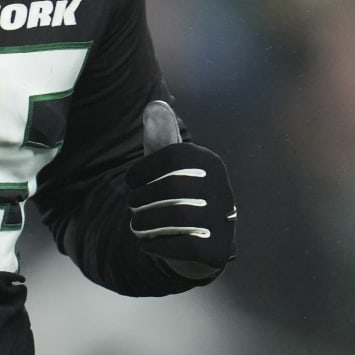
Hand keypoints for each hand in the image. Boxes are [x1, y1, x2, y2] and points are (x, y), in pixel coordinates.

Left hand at [127, 100, 235, 278]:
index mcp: (210, 162)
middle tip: (132, 207)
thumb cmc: (179, 195)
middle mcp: (222, 188)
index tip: (131, 182)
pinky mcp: (217, 250)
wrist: (202, 242)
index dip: (142, 169)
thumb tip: (155, 104)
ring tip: (136, 225)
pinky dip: (158, 245)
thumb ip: (161, 136)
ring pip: (176, 217)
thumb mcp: (171, 165)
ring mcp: (223, 220)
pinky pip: (182, 246)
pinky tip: (149, 243)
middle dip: (141, 199)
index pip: (173, 156)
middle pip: (171, 188)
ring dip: (145, 223)